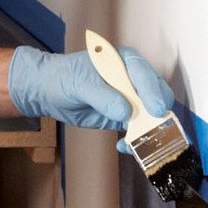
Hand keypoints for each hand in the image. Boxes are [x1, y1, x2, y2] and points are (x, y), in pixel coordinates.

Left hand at [7, 45, 174, 130]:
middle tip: (154, 128)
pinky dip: (135, 140)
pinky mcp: (125, 118)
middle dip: (158, 113)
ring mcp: (131, 100)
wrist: (50, 91)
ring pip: (150, 116)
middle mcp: (134, 80)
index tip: (156, 109)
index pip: (145, 74)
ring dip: (149, 131)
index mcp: (126, 61)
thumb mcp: (80, 83)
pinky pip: (137, 131)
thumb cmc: (65, 77)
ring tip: (139, 142)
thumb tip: (126, 113)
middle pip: (157, 95)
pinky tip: (124, 146)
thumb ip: (102, 96)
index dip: (152, 91)